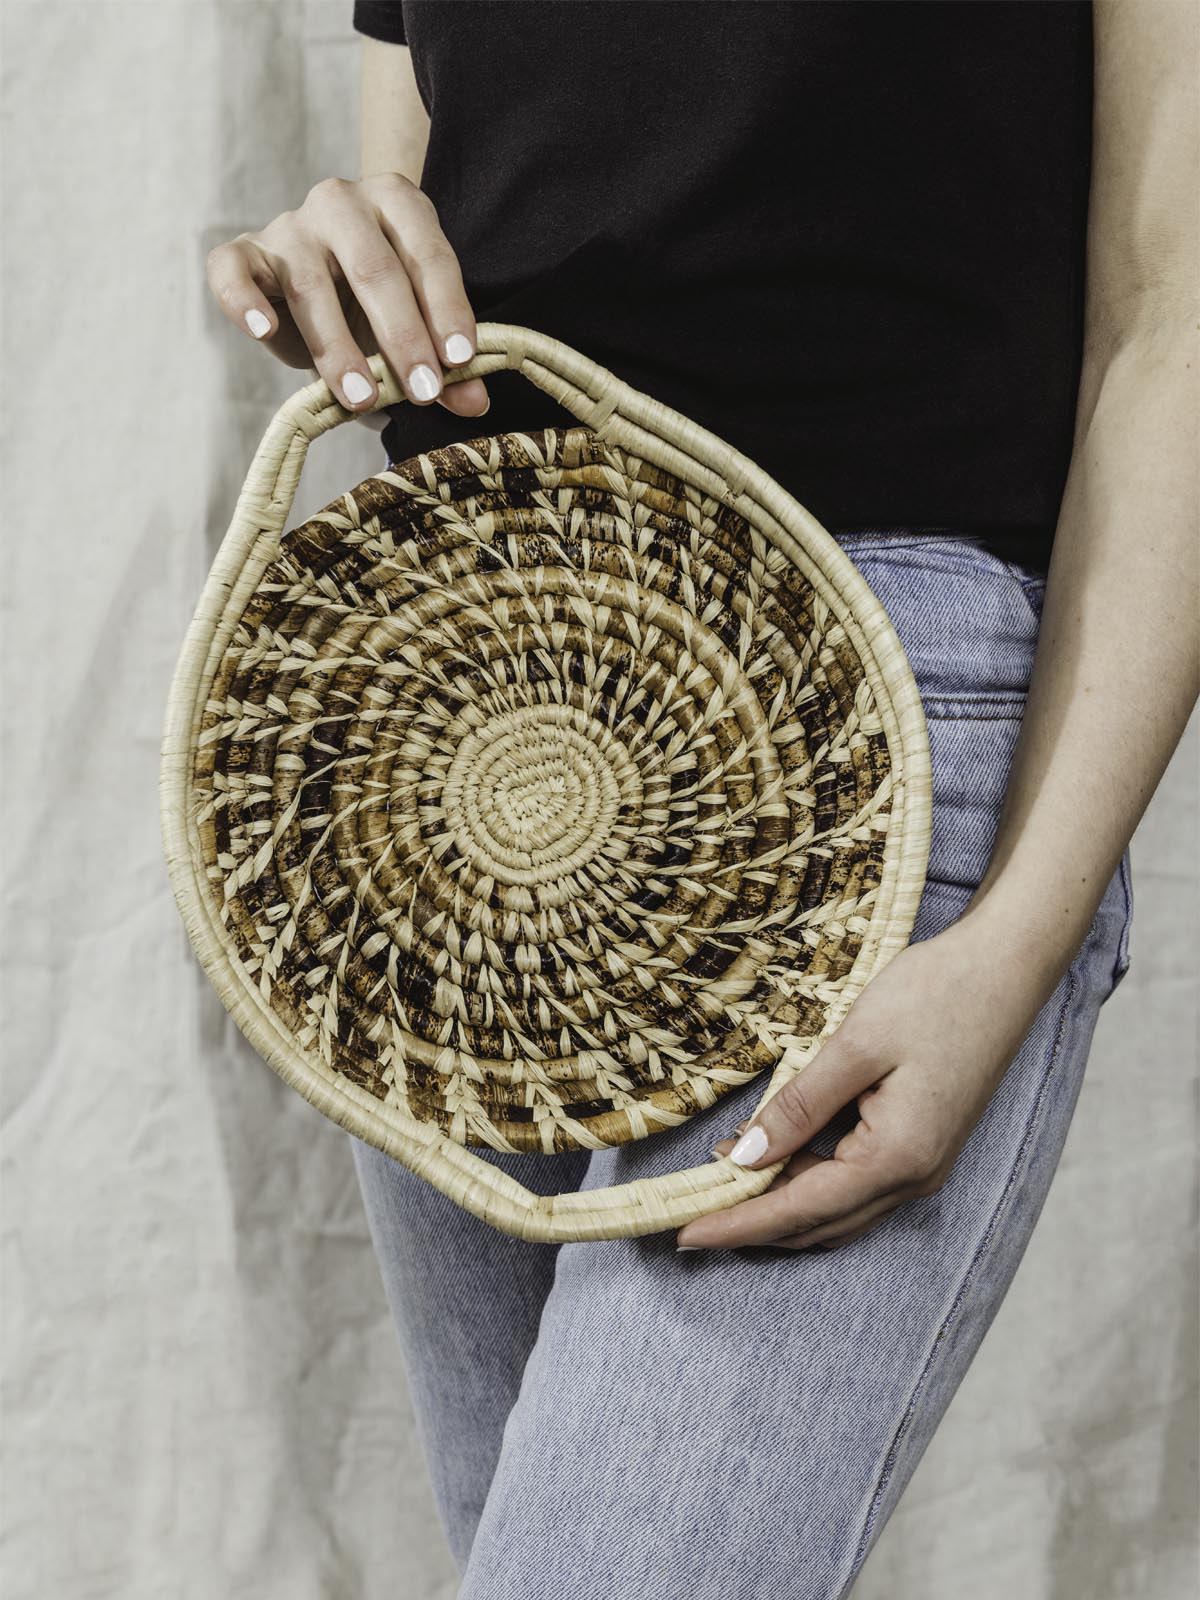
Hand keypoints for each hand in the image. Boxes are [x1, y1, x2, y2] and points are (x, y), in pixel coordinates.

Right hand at [205, 173, 489, 418]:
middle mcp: (341, 202)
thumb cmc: (379, 305)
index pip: (428, 255)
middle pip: (374, 269)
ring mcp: (289, 225)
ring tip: (362, 398)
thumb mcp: (419, 329)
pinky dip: (243, 302)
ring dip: (338, 348)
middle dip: (401, 336)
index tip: (459, 361)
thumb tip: (474, 402)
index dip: (446, 310)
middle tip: (421, 390)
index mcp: (396, 202)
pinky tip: (264, 332)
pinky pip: (233, 272)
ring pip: (310, 284)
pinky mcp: (244, 252)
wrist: (321, 280)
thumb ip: (447, 364)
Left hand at [674, 916, 1050, 1251]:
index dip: (739, 1224)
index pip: (801, 1209)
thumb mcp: (856, 1045)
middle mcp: (914, 1177)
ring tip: (722, 1185)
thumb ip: (799, 1106)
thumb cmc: (936, 995)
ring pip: (837, 1209)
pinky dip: (810, 1182)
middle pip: (818, 1224)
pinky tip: (776, 1157)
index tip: (685, 1234)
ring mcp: (923, 1165)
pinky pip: (856, 1185)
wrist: (1005, 968)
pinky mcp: (923, 1146)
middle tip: (689, 1217)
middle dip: (754, 1225)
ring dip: (781, 1206)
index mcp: (897, 1158)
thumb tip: (744, 1157)